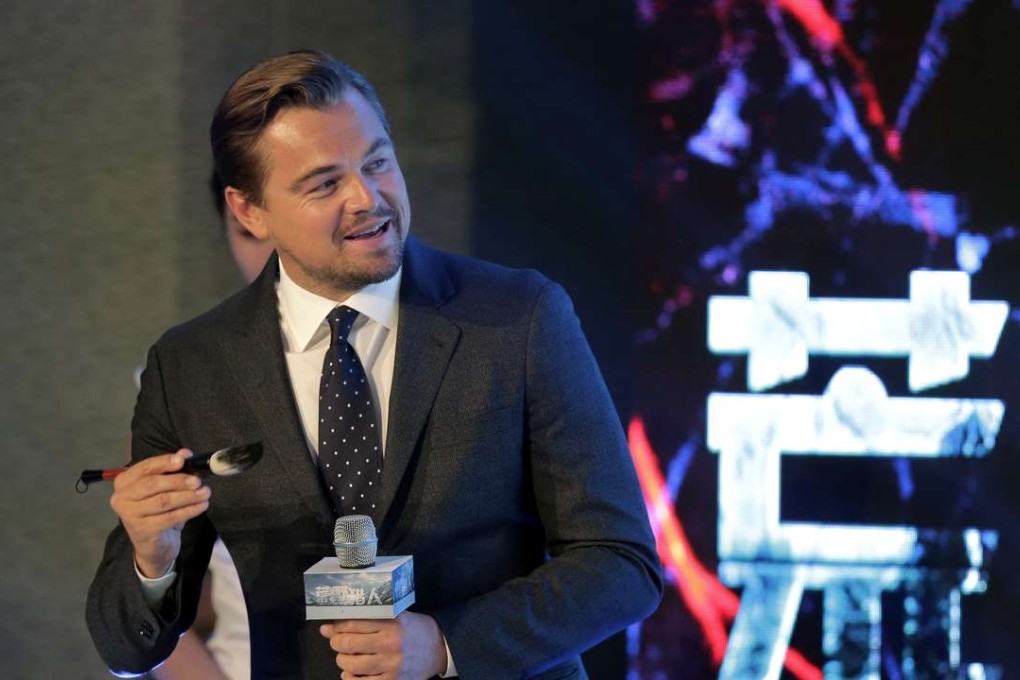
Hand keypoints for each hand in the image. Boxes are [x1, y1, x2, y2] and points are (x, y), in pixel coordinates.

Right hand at [109, 449, 209, 577]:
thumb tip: (184, 453)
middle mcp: (121, 497)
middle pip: (152, 484)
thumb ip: (172, 470)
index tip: (184, 459)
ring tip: (205, 492)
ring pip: (163, 501)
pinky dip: (189, 510)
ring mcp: (129, 515)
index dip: (165, 462)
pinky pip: (170, 517)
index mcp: (124, 482)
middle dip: (178, 480)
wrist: (154, 545)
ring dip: (188, 496)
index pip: (145, 467)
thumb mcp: (165, 489)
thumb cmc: (158, 511)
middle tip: (198, 480)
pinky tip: (202, 506)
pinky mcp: (142, 531)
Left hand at [319, 611, 447, 679]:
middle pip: (348, 644)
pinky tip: (351, 673)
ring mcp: (392, 665)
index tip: (335, 627)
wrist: (439, 648)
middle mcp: (391, 644)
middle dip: (337, 642)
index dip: (338, 626)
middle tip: (338, 641)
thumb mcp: (395, 616)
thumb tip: (327, 628)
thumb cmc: (414, 629)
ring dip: (342, 660)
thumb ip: (365, 620)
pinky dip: (350, 679)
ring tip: (346, 656)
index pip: (353, 623)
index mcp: (392, 623)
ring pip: (352, 665)